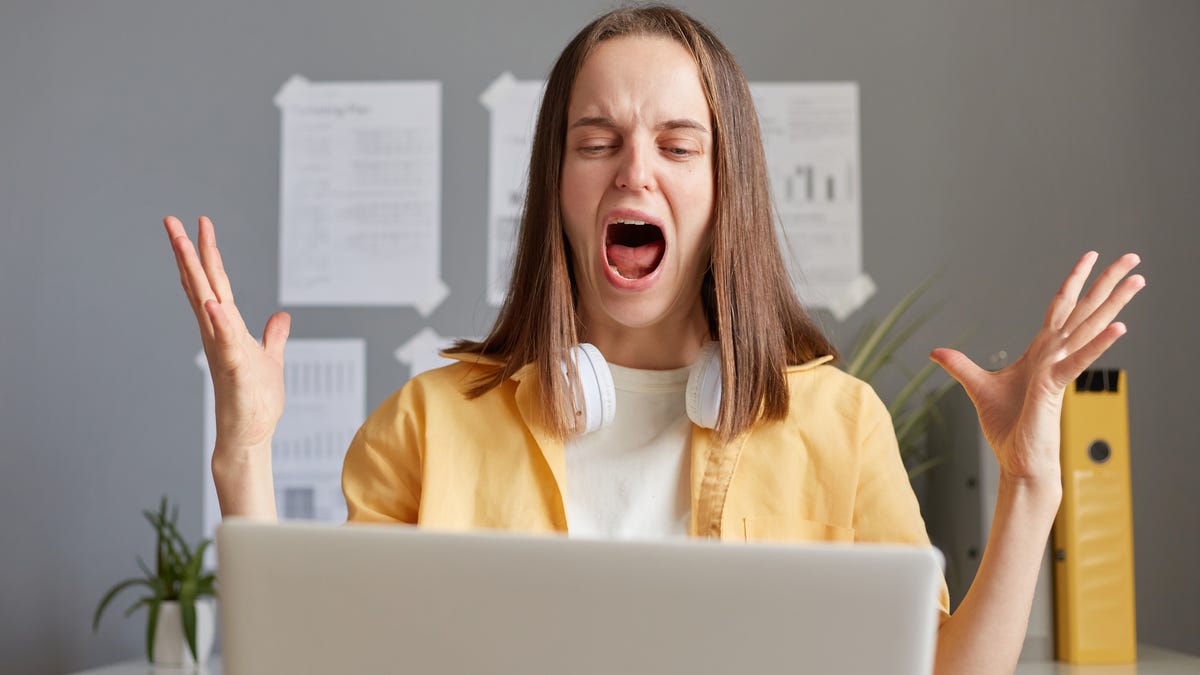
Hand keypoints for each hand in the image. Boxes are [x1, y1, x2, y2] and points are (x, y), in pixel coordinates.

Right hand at [165, 216, 290, 456]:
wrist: (249, 436)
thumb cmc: (255, 400)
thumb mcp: (270, 358)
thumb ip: (273, 336)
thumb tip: (280, 316)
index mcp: (227, 328)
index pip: (216, 283)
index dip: (208, 253)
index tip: (200, 223)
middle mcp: (218, 334)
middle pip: (200, 286)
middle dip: (187, 252)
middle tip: (171, 220)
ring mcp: (222, 351)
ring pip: (206, 306)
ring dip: (196, 277)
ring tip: (185, 246)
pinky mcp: (233, 371)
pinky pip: (226, 342)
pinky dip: (220, 322)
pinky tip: (213, 302)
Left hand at [929, 252, 1144, 485]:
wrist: (1017, 461)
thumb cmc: (1007, 427)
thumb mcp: (977, 387)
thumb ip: (959, 365)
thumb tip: (935, 351)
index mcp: (1041, 352)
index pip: (1061, 307)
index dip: (1075, 281)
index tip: (1090, 256)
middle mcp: (1055, 356)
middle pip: (1084, 310)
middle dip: (1107, 283)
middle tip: (1133, 256)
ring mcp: (1058, 370)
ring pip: (1090, 329)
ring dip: (1114, 304)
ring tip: (1138, 280)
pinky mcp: (1055, 388)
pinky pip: (1078, 361)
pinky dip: (1097, 345)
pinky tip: (1118, 327)